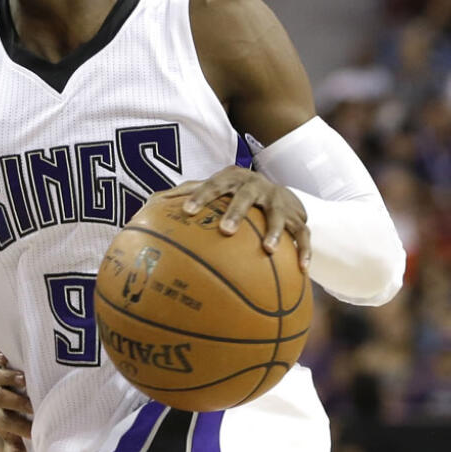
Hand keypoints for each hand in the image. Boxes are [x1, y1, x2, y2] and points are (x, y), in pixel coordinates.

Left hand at [0, 346, 32, 451]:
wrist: (24, 398)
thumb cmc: (24, 422)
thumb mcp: (20, 439)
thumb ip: (17, 451)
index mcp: (1, 417)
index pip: (4, 422)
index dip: (18, 428)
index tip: (34, 432)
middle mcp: (0, 397)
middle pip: (1, 398)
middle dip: (15, 402)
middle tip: (32, 406)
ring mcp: (2, 379)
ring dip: (9, 378)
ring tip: (25, 379)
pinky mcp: (4, 361)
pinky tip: (5, 355)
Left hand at [162, 166, 310, 270]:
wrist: (279, 192)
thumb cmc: (233, 195)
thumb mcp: (214, 190)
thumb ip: (184, 195)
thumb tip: (146, 206)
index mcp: (233, 179)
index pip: (214, 184)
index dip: (201, 195)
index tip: (187, 212)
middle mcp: (257, 187)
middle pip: (246, 196)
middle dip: (236, 212)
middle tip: (225, 231)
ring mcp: (279, 202)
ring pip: (279, 216)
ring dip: (275, 232)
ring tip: (269, 250)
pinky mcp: (298, 218)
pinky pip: (304, 236)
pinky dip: (304, 252)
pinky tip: (303, 271)